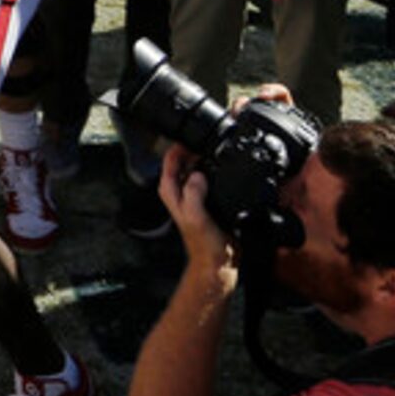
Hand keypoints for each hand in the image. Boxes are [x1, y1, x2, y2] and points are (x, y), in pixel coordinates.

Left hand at [157, 148, 237, 281]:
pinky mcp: (207, 199)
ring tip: (218, 148)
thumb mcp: (196, 217)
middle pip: (184, 159)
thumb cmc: (205, 245)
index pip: (170, 158)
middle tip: (210, 137)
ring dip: (205, 157)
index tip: (192, 134)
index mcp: (171, 191)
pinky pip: (209, 177)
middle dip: (194, 147)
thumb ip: (193, 194)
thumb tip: (197, 175)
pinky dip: (215, 170)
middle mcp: (179, 191)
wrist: (218, 261)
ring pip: (197, 166)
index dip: (179, 144)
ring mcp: (193, 194)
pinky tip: (225, 166)